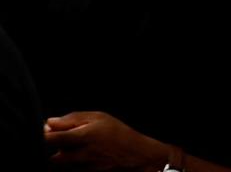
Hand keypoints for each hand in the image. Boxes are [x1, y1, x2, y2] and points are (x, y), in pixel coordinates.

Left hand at [43, 111, 168, 169]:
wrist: (135, 155)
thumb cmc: (118, 134)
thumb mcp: (99, 117)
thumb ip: (72, 119)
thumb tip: (49, 123)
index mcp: (82, 137)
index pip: (49, 139)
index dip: (42, 135)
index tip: (44, 131)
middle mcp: (78, 155)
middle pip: (50, 155)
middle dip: (53, 148)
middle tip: (64, 138)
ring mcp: (80, 168)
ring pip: (59, 164)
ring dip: (63, 155)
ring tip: (79, 146)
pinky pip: (69, 169)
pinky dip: (71, 162)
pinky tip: (84, 154)